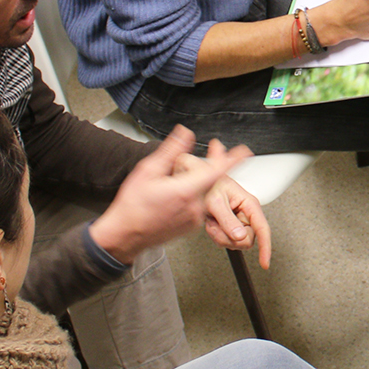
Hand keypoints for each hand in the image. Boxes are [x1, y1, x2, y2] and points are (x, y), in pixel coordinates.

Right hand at [91, 127, 254, 263]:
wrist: (124, 235)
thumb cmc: (132, 206)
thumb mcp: (148, 171)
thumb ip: (171, 151)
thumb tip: (185, 134)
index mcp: (185, 191)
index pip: (216, 172)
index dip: (232, 160)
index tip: (244, 151)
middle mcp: (194, 206)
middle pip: (210, 181)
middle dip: (207, 168)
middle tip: (203, 158)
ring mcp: (194, 219)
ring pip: (204, 193)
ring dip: (198, 183)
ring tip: (175, 183)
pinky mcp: (192, 226)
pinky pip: (199, 206)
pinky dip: (193, 196)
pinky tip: (175, 196)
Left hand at [170, 157, 272, 269]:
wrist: (198, 179)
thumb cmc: (209, 184)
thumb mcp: (215, 201)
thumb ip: (227, 219)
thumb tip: (239, 236)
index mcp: (249, 204)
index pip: (263, 229)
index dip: (265, 247)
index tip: (264, 262)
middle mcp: (247, 213)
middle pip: (246, 240)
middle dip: (228, 237)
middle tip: (216, 225)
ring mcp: (238, 220)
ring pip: (235, 242)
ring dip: (220, 235)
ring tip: (212, 220)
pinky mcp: (230, 225)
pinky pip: (227, 239)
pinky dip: (216, 234)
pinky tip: (212, 222)